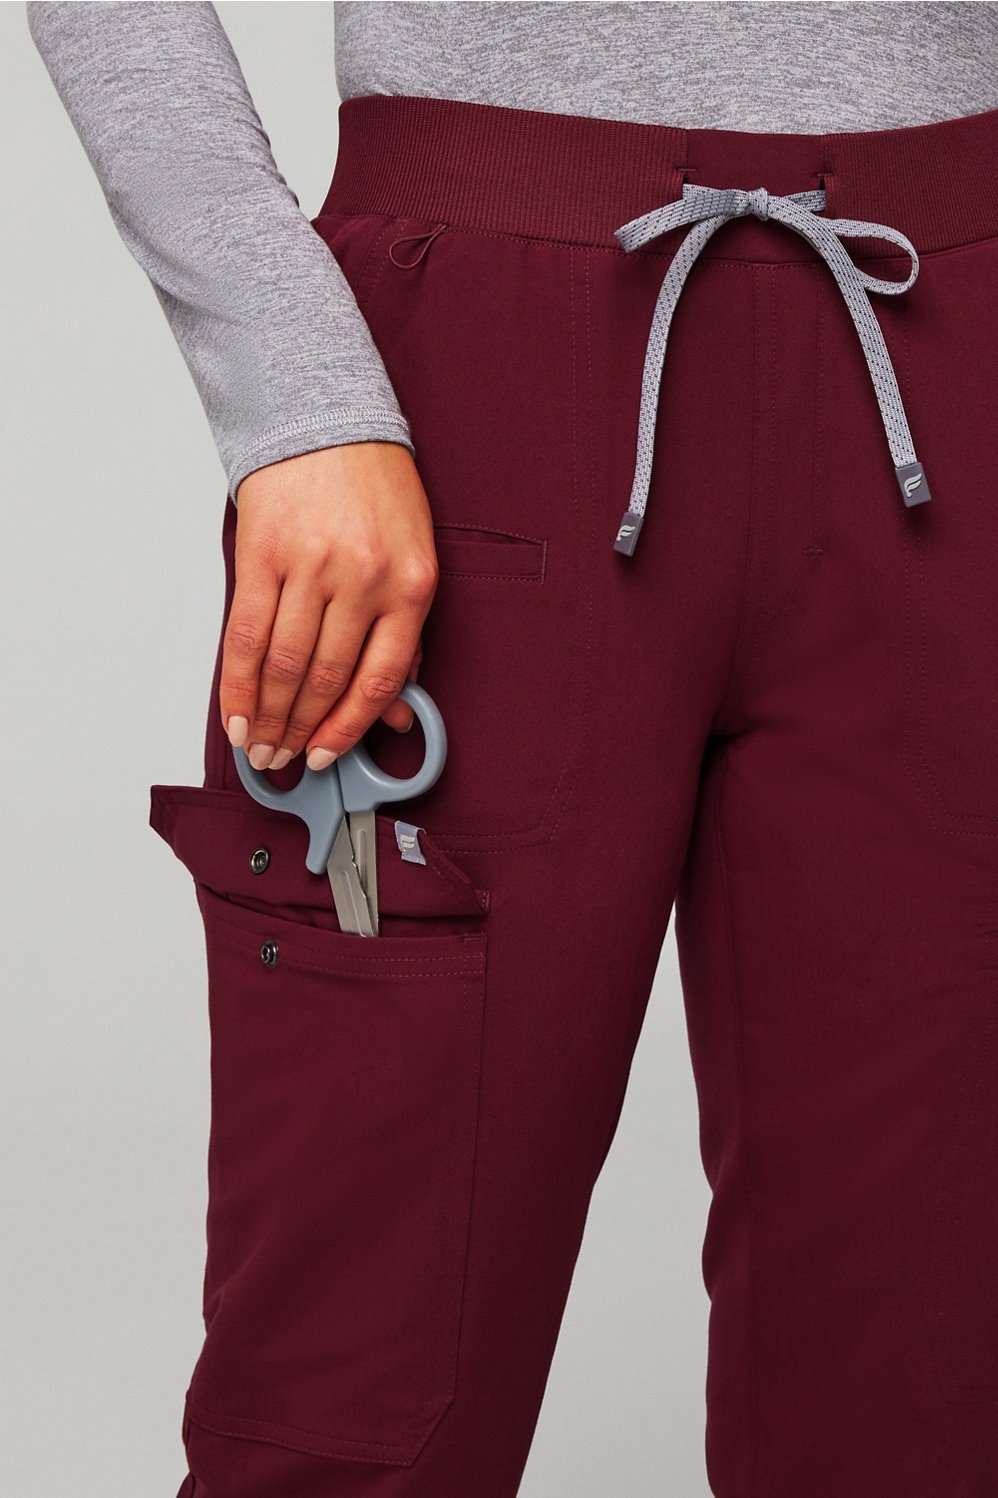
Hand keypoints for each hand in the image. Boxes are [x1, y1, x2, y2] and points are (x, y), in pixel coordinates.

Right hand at [220, 442, 438, 771]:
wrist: (327, 421)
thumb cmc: (374, 494)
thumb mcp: (412, 561)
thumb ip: (405, 638)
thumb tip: (401, 713)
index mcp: (409, 586)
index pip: (379, 679)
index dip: (349, 729)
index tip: (328, 756)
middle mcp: (362, 579)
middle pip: (325, 678)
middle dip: (301, 731)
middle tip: (284, 760)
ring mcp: (310, 566)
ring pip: (283, 665)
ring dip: (267, 718)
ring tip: (259, 747)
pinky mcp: (263, 554)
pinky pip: (245, 635)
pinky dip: (237, 684)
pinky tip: (236, 714)